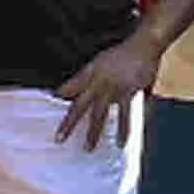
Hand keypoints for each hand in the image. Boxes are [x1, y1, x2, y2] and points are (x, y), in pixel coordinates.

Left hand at [53, 35, 158, 153]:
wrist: (143, 45)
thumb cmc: (123, 53)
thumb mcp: (99, 61)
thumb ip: (86, 78)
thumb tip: (67, 92)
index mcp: (90, 73)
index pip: (70, 87)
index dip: (61, 96)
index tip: (50, 108)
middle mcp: (98, 81)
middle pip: (80, 105)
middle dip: (69, 123)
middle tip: (59, 139)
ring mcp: (113, 88)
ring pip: (99, 114)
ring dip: (94, 132)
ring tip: (88, 148)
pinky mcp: (129, 92)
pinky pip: (125, 114)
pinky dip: (124, 129)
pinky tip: (122, 142)